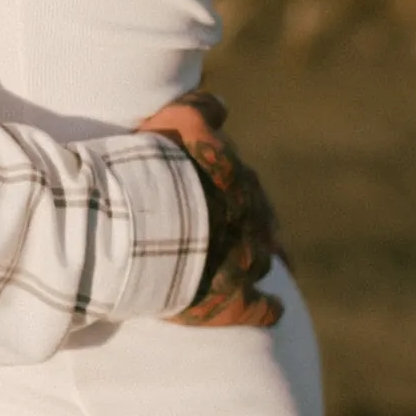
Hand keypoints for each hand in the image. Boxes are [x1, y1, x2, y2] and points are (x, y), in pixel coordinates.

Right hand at [136, 90, 284, 328]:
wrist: (141, 226)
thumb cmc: (152, 169)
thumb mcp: (175, 122)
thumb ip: (200, 109)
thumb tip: (221, 104)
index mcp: (234, 178)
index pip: (243, 179)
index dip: (235, 186)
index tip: (231, 191)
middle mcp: (248, 218)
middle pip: (258, 219)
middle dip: (252, 222)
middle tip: (241, 228)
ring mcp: (244, 261)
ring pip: (262, 259)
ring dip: (258, 260)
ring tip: (252, 267)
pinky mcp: (234, 301)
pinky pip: (261, 307)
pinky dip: (268, 309)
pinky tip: (273, 310)